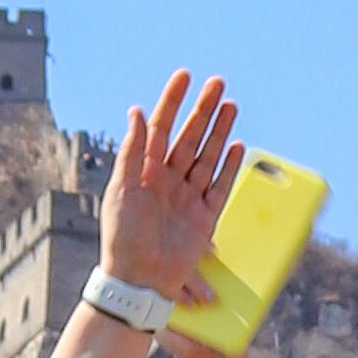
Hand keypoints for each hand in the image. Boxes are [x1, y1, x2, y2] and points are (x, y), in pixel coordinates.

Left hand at [98, 72, 243, 313]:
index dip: (172, 101)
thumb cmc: (122, 236)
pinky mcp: (204, 217)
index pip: (161, 127)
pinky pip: (220, 186)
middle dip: (203, 110)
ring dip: (219, 131)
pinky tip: (236, 145)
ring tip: (230, 105)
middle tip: (217, 83)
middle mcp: (167, 180)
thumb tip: (137, 112)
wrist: (138, 280)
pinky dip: (228, 166)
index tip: (185, 77)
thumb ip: (132, 151)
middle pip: (189, 137)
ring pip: (207, 156)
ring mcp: (187, 197)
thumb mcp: (121, 189)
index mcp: (143, 171)